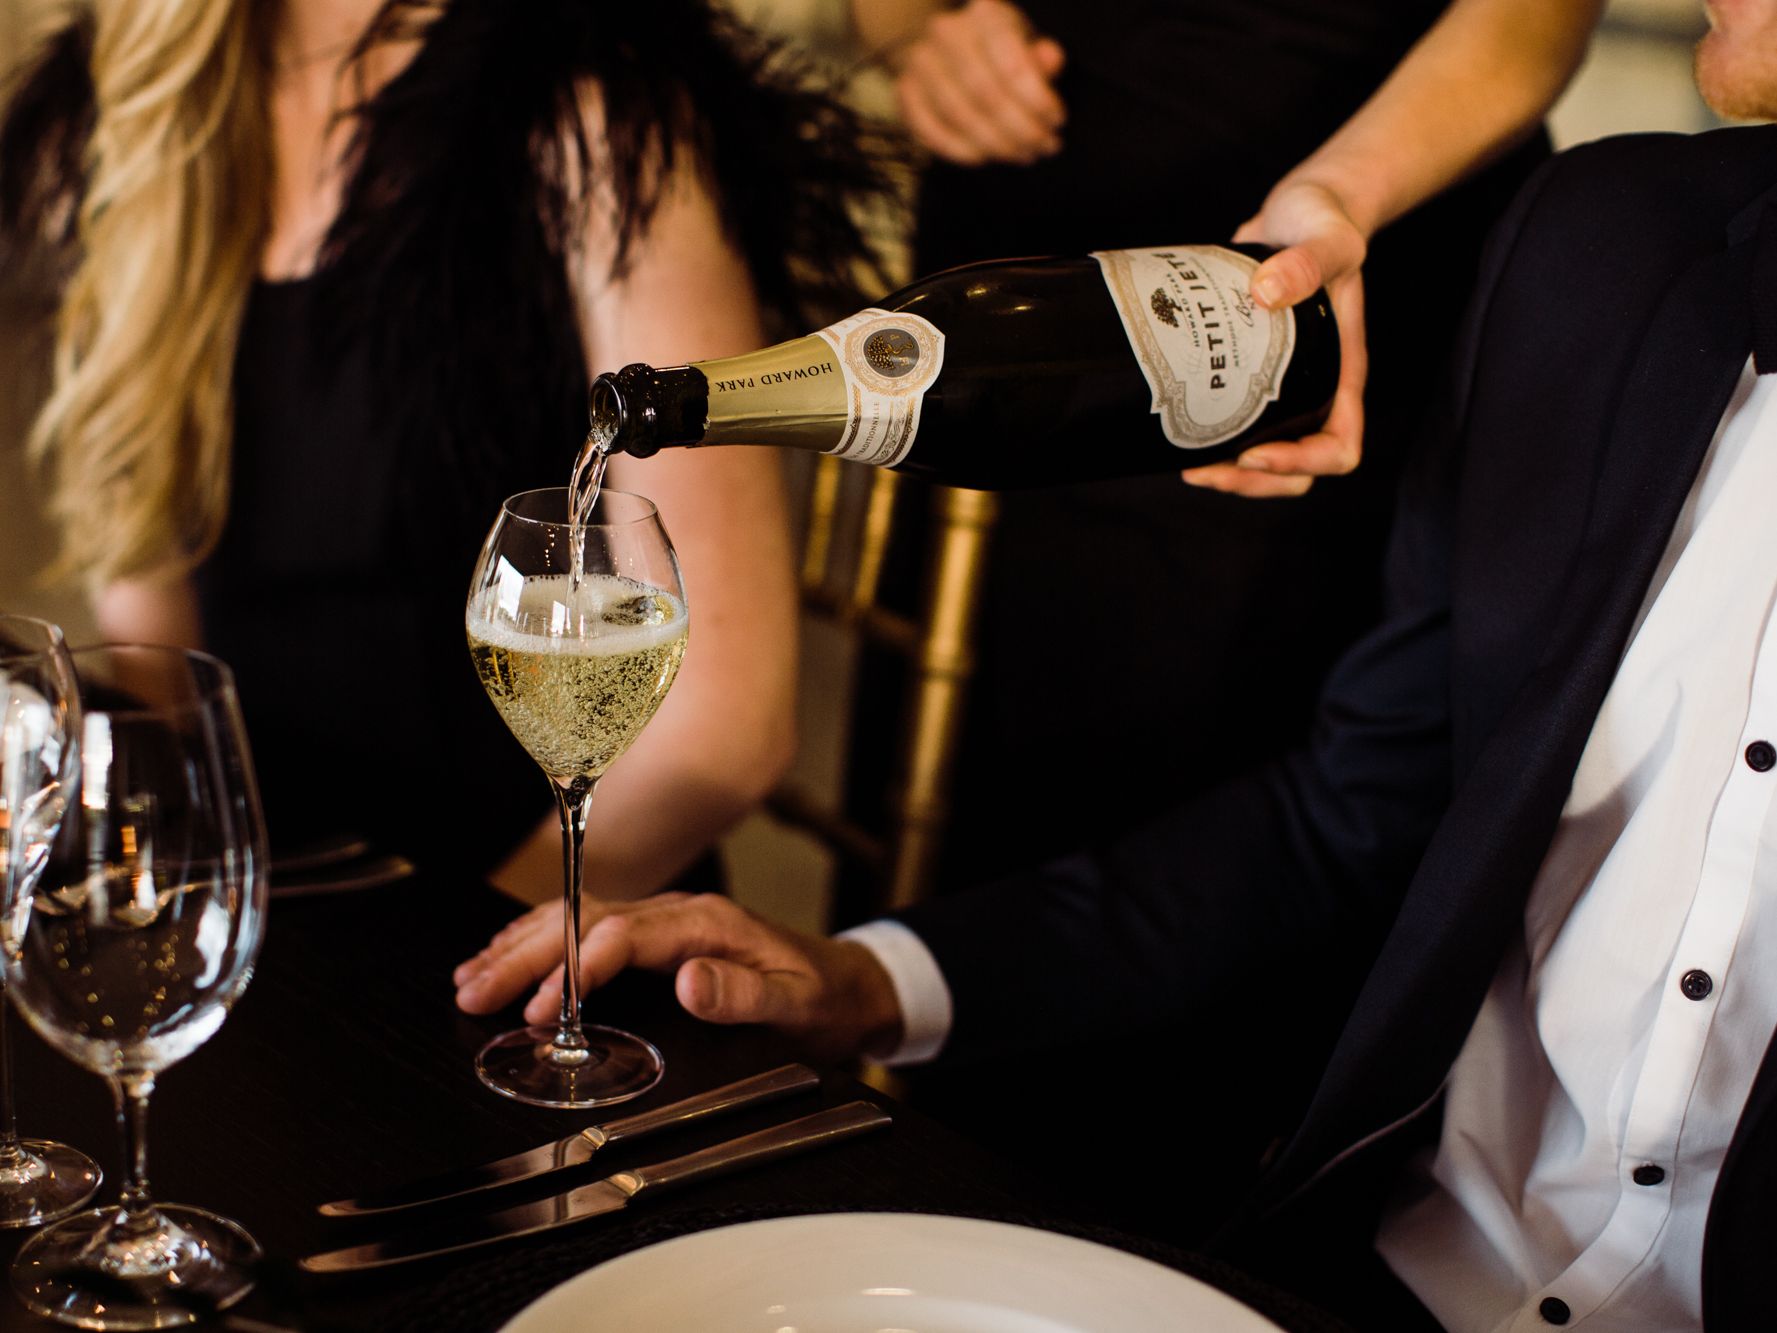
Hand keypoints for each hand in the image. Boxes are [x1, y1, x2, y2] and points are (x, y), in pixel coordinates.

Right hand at [453, 893, 903, 1061]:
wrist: (845, 987)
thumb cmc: (821, 998)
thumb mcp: (795, 1003)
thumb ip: (743, 992)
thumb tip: (689, 981)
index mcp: (706, 924)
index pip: (626, 935)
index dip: (579, 965)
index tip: (543, 1003)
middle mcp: (677, 915)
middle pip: (586, 922)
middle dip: (525, 955)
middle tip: (476, 991)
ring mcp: (662, 923)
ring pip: (576, 922)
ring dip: (520, 948)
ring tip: (470, 979)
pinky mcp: (653, 938)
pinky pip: (585, 931)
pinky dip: (539, 945)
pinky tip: (504, 960)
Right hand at [892, 0, 1065, 165]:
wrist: (945, 49)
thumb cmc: (998, 51)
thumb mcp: (1027, 46)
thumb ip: (1041, 57)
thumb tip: (1051, 60)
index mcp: (984, 15)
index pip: (1011, 64)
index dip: (1038, 100)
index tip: (1057, 121)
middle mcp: (947, 33)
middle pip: (986, 95)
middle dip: (1021, 130)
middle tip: (1043, 147)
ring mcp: (921, 63)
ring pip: (961, 117)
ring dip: (996, 145)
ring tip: (1022, 154)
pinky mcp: (905, 92)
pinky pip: (932, 132)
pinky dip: (962, 151)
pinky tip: (985, 157)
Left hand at [1181, 180, 1369, 497]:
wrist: (1298, 210)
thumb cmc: (1325, 222)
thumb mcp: (1327, 236)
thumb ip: (1307, 261)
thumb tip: (1266, 292)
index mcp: (1342, 370)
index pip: (1340, 444)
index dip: (1302, 462)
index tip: (1256, 452)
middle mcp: (1314, 386)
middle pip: (1299, 468)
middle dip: (1252, 482)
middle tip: (1202, 469)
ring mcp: (1281, 384)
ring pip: (1264, 454)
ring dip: (1228, 472)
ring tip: (1186, 465)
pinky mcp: (1247, 372)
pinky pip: (1235, 425)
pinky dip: (1209, 438)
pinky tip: (1175, 434)